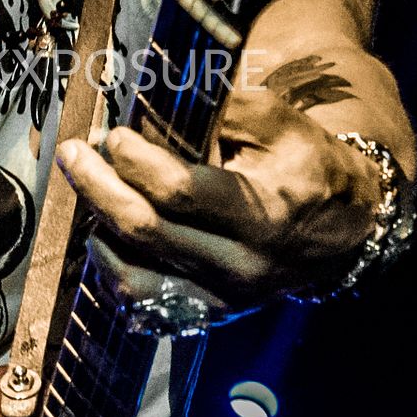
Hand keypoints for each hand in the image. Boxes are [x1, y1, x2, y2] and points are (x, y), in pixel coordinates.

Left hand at [55, 96, 385, 309]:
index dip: (135, 160)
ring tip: (86, 189)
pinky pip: (143, 302)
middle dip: (98, 186)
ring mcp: (224, 299)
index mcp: (266, 213)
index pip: (179, 192)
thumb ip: (225, 108)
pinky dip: (113, 266)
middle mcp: (243, 266)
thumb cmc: (306, 163)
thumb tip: (155, 102)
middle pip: (146, 231)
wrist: (342, 230)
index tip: (115, 134)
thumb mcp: (282, 122)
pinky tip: (103, 231)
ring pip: (135, 276)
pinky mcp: (209, 315)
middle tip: (74, 153)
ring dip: (98, 228)